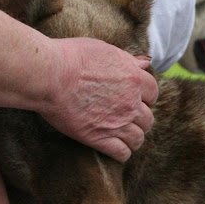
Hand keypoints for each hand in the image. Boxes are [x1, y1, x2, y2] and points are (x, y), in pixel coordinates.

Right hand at [40, 37, 157, 162]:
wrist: (51, 75)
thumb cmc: (73, 57)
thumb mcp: (104, 50)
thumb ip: (126, 60)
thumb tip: (144, 64)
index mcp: (134, 79)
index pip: (153, 93)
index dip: (145, 97)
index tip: (136, 99)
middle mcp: (130, 103)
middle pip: (147, 119)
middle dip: (139, 119)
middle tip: (127, 119)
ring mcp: (117, 122)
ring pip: (138, 138)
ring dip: (132, 138)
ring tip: (123, 137)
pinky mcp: (99, 138)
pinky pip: (122, 153)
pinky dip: (122, 153)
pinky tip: (115, 149)